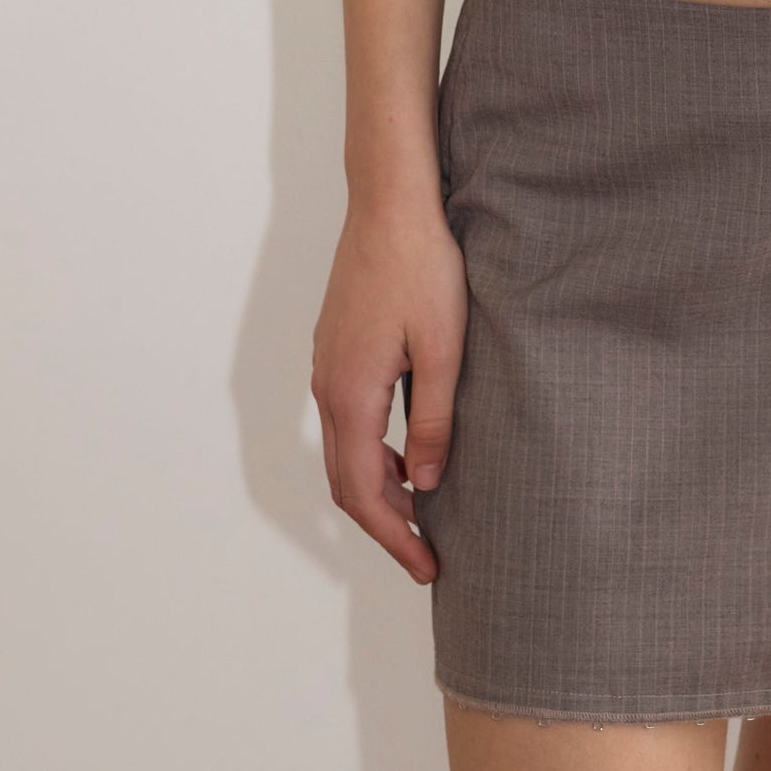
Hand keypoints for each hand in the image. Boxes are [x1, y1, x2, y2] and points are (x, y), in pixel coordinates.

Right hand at [310, 203, 467, 584]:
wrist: (390, 202)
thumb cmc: (423, 267)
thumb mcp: (443, 349)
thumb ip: (432, 420)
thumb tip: (428, 484)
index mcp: (351, 394)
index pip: (363, 493)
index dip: (395, 538)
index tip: (428, 567)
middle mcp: (328, 386)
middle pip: (346, 482)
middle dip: (384, 526)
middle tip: (426, 556)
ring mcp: (327, 365)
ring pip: (344, 452)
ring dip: (378, 490)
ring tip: (423, 513)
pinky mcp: (337, 347)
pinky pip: (347, 421)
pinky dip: (373, 454)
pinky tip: (409, 455)